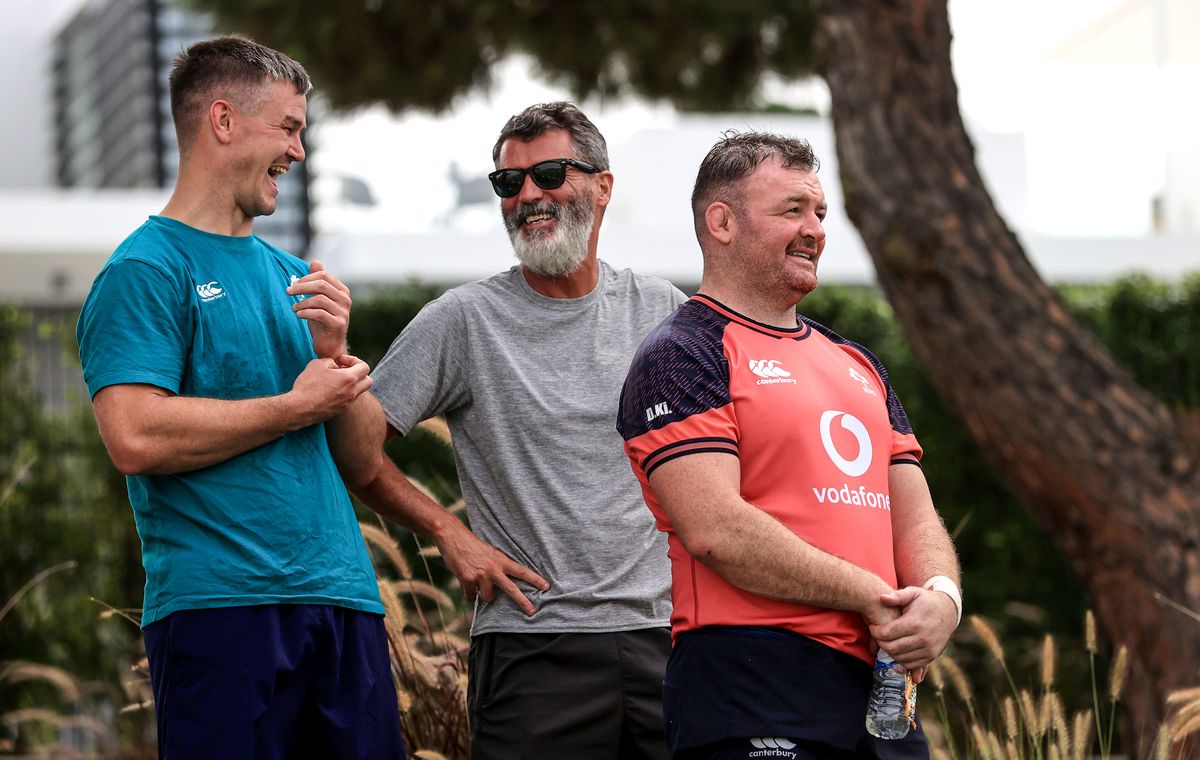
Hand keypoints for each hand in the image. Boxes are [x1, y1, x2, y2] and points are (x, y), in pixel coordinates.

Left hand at [288, 260, 351, 358]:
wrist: (330, 345)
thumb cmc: (323, 322)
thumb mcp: (318, 299)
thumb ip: (317, 281)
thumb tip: (316, 261)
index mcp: (342, 291)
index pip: (324, 276)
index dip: (306, 278)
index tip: (293, 285)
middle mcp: (345, 300)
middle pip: (321, 285)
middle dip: (302, 287)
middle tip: (288, 291)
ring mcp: (343, 312)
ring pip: (319, 299)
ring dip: (302, 303)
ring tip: (294, 308)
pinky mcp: (338, 324)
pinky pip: (319, 314)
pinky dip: (306, 313)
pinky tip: (299, 315)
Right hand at [288, 356, 371, 424]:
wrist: (299, 408)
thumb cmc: (308, 385)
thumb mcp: (318, 364)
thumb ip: (331, 362)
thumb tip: (336, 366)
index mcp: (350, 379)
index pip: (365, 367)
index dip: (353, 360)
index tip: (340, 361)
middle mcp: (353, 393)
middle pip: (367, 381)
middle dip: (358, 373)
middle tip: (343, 370)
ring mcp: (347, 403)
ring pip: (358, 391)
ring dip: (351, 384)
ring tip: (334, 380)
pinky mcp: (340, 411)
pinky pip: (348, 399)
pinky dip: (344, 393)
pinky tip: (329, 390)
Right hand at [435, 520, 550, 616]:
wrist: (453, 537)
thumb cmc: (472, 545)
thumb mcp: (490, 553)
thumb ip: (498, 566)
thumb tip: (501, 582)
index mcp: (501, 560)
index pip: (522, 571)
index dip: (535, 579)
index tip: (547, 586)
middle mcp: (493, 569)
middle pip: (511, 589)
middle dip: (523, 602)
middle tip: (532, 612)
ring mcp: (481, 575)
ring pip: (487, 597)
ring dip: (483, 595)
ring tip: (478, 584)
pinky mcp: (468, 580)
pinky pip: (470, 596)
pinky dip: (468, 593)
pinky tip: (465, 582)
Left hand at [868, 586, 956, 676]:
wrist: (949, 611)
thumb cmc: (926, 600)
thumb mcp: (913, 593)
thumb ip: (897, 596)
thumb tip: (881, 598)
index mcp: (915, 623)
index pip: (887, 634)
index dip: (876, 631)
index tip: (872, 626)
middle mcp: (923, 638)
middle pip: (892, 648)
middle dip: (880, 642)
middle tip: (878, 635)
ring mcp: (929, 649)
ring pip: (900, 658)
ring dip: (890, 651)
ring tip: (887, 641)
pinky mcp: (932, 656)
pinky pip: (911, 664)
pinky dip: (901, 659)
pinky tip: (898, 649)